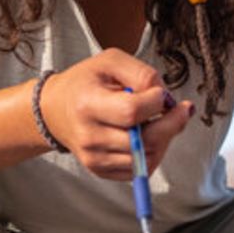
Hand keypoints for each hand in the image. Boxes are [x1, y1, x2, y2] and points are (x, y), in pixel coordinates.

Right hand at [40, 47, 194, 179]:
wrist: (55, 110)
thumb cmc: (85, 83)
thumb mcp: (110, 61)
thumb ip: (141, 73)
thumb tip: (165, 97)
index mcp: (88, 105)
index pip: (132, 111)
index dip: (156, 102)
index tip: (161, 93)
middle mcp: (89, 136)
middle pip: (144, 141)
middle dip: (171, 124)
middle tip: (178, 110)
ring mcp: (95, 158)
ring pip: (147, 158)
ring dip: (163, 140)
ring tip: (158, 121)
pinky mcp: (101, 170)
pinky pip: (140, 169)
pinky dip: (152, 153)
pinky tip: (147, 135)